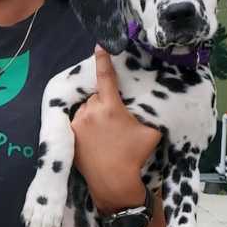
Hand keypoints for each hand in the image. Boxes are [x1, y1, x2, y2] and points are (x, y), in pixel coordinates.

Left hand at [72, 46, 160, 213]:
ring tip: (105, 132)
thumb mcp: (150, 132)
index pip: (106, 76)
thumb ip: (149, 114)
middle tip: (116, 120)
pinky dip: (86, 125)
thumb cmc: (134, 156)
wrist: (113, 181)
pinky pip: (79, 122)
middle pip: (97, 96)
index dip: (103, 59)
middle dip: (105, 102)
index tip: (100, 45)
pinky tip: (95, 139)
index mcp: (110, 106)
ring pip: (87, 108)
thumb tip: (155, 104)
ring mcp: (78, 123)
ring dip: (95, 113)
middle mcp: (91, 111)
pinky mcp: (70, 134)